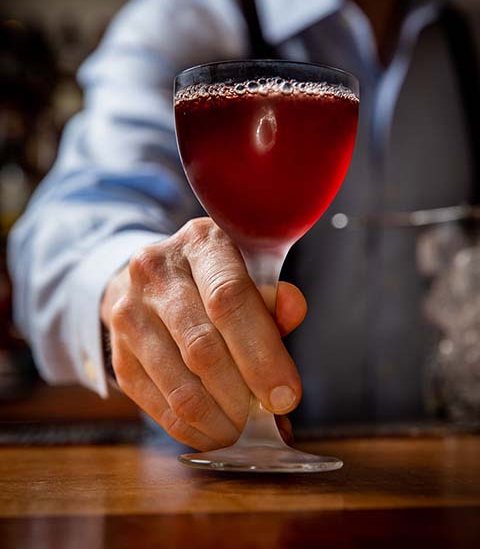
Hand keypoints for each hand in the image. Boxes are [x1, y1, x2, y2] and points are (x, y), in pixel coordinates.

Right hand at [101, 218, 305, 449]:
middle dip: (243, 395)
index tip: (286, 395)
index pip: (230, 298)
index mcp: (199, 243)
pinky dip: (193, 429)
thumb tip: (293, 309)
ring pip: (180, 385)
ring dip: (219, 420)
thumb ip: (272, 297)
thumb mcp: (247, 272)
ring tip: (244, 430)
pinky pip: (158, 405)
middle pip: (203, 347)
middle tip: (268, 419)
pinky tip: (215, 431)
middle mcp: (155, 272)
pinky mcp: (118, 353)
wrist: (155, 280)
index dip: (261, 353)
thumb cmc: (214, 279)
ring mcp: (129, 313)